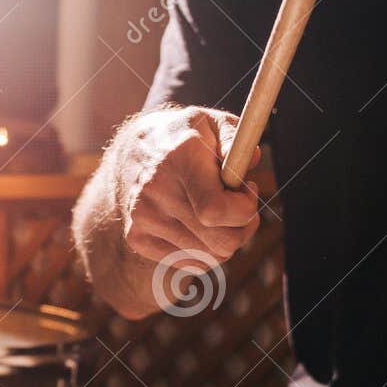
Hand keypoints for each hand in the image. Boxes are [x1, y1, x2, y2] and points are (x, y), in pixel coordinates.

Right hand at [118, 107, 260, 268]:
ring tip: (217, 213)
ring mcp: (143, 218)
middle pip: (219, 242)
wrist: (134, 151)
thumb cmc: (186, 138)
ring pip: (209, 257)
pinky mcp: (137, 238)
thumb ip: (236, 137)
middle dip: (243, 229)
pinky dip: (204, 250)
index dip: (244, 210)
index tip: (248, 191)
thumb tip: (252, 159)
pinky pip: (189, 263)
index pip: (216, 211)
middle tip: (241, 208)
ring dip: (224, 240)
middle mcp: (156, 190)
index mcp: (179, 158)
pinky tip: (198, 225)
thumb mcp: (213, 122)